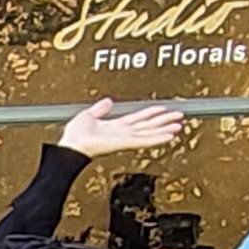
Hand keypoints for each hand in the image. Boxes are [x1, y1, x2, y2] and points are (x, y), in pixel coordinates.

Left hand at [58, 98, 185, 158]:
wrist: (71, 146)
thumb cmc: (75, 136)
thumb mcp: (88, 115)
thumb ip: (100, 109)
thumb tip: (107, 101)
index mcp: (115, 126)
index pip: (138, 118)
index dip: (151, 113)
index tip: (162, 109)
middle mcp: (122, 133)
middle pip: (148, 125)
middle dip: (163, 121)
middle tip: (178, 116)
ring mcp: (125, 139)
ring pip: (150, 132)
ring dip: (164, 129)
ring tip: (178, 125)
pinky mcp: (125, 143)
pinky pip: (145, 140)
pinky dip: (158, 138)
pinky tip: (169, 135)